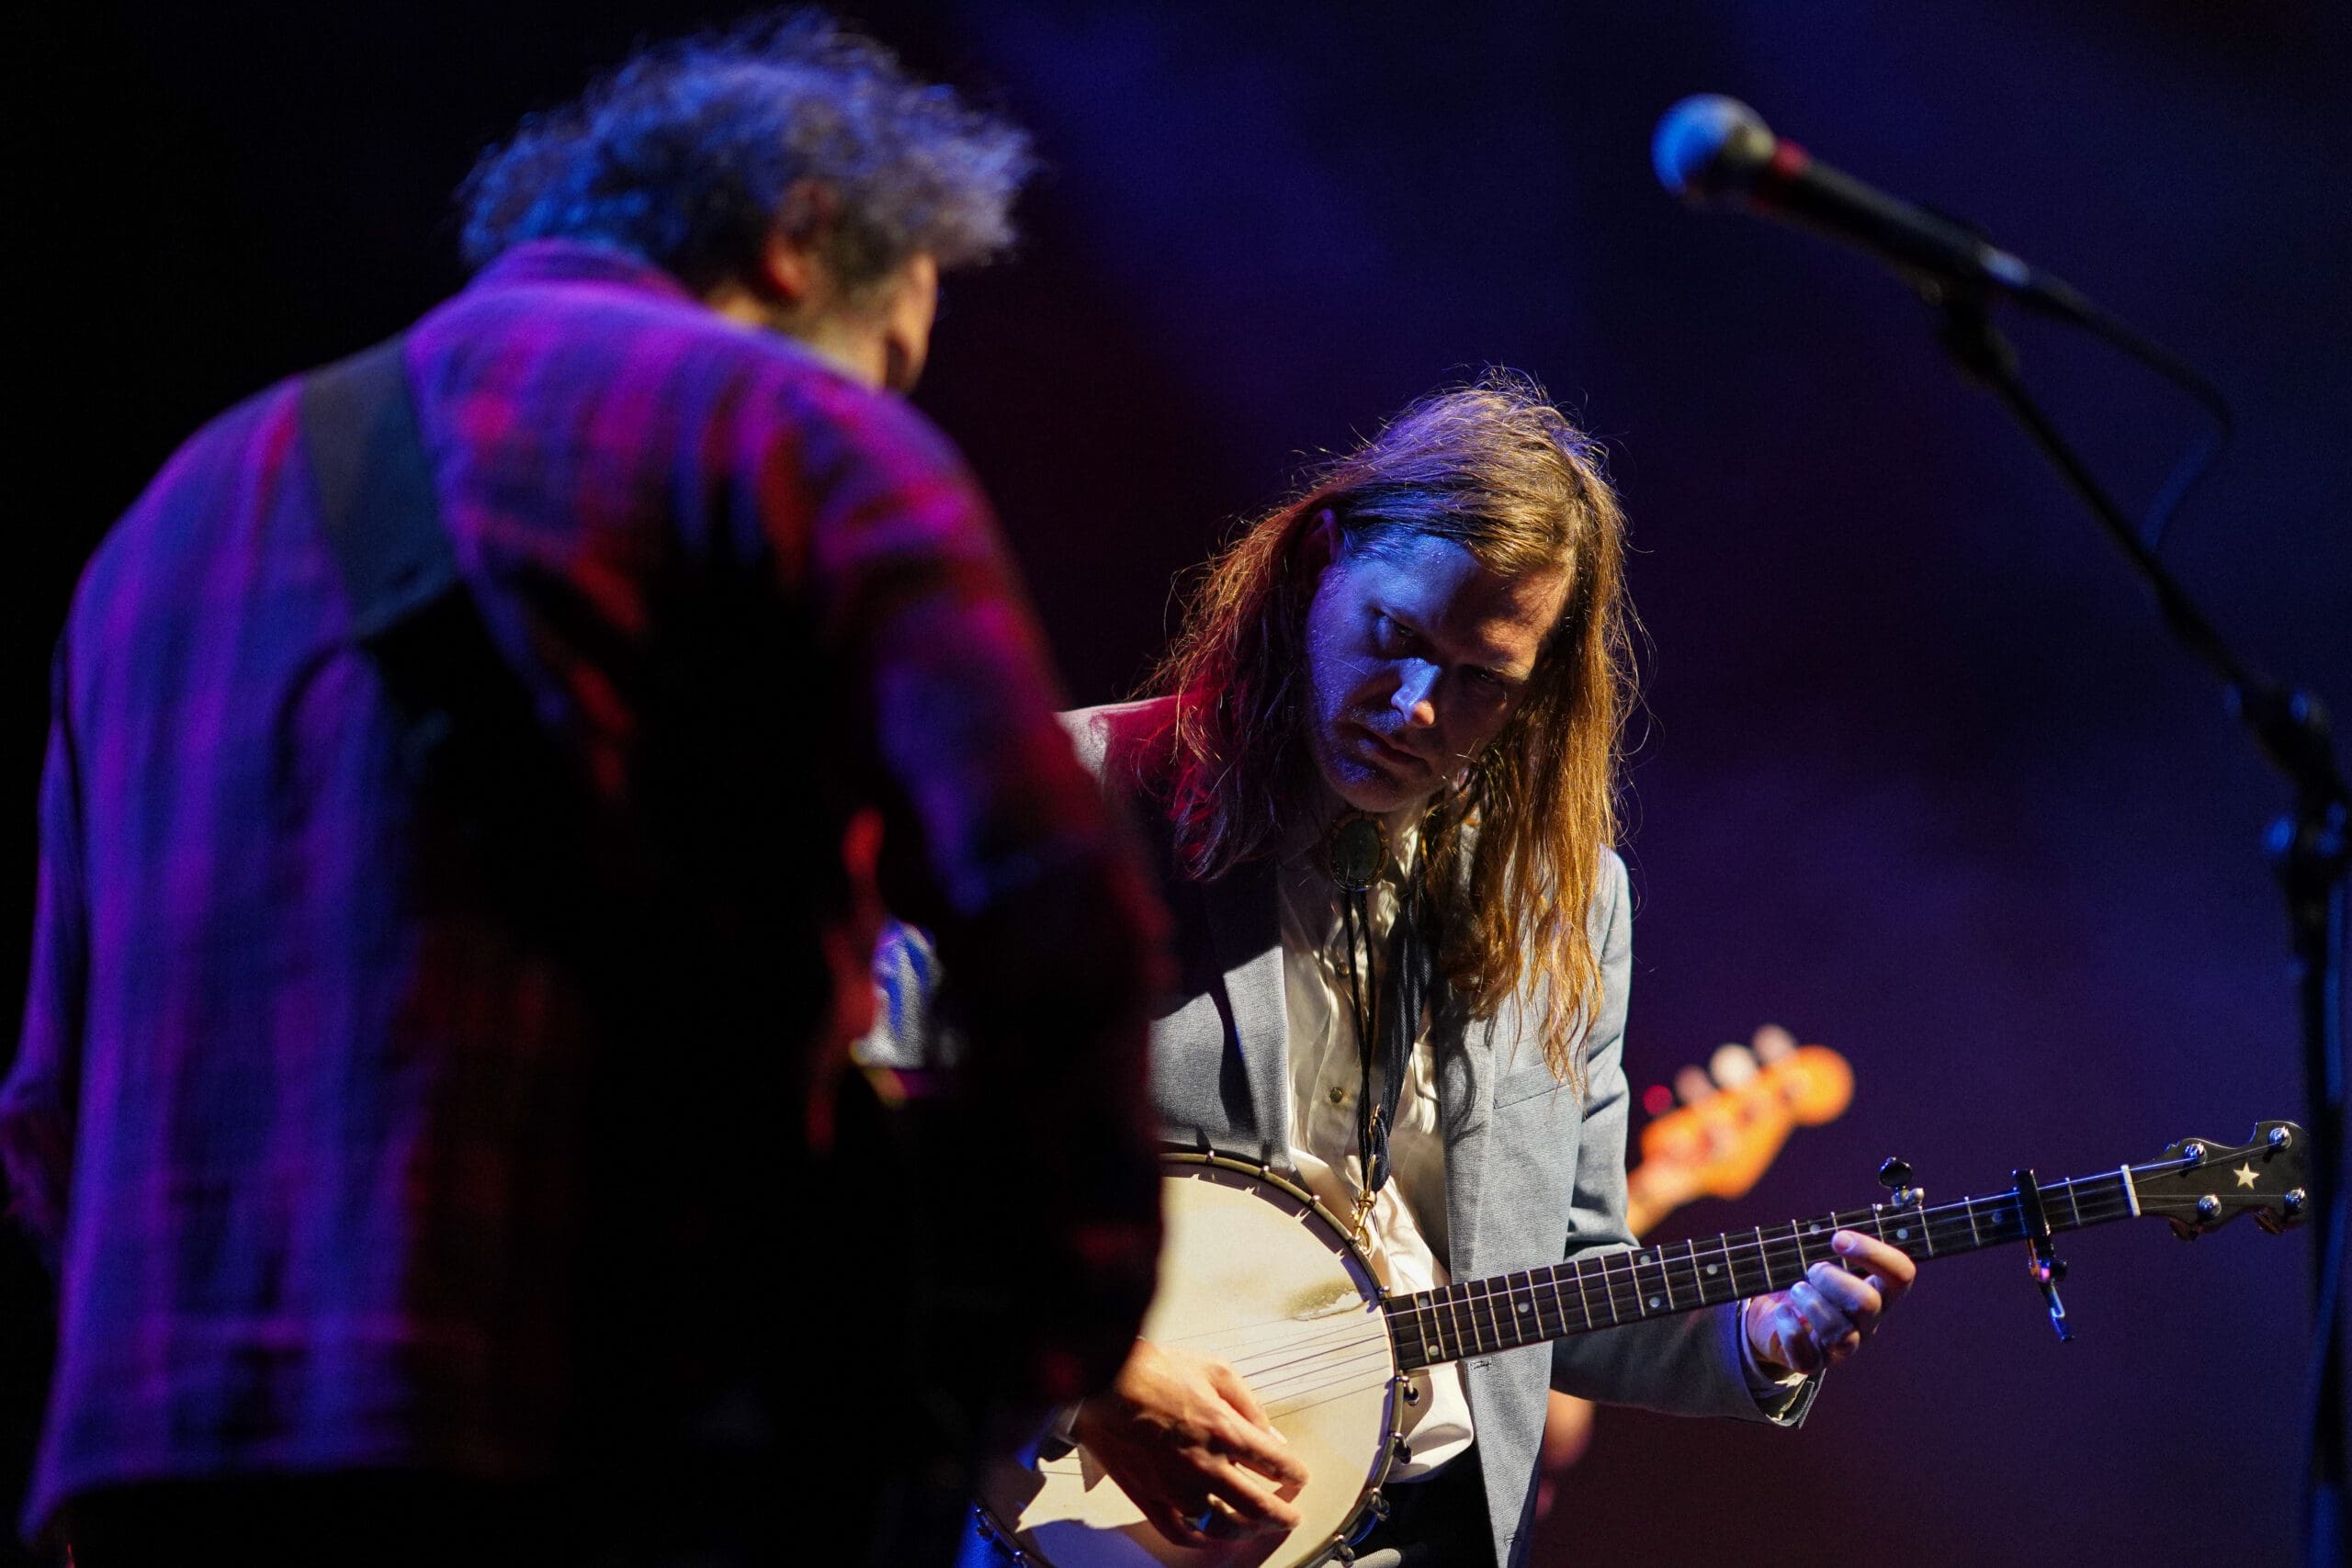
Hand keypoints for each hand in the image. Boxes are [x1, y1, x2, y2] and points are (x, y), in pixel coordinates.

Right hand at [1071, 1340, 1309, 1547]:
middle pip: (1259, 1508)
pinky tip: (1210, 1536)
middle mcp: (1207, 1466)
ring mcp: (1177, 1488)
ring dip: (1247, 1531)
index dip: (1295, 1474)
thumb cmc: (1154, 1369)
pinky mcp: (1149, 1498)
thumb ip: (1248, 1403)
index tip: (1298, 1476)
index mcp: (1226, 1431)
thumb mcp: (1214, 1369)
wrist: (1103, 1380)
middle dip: (1283, 1517)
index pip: (1277, 1465)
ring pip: (1223, 1527)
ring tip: (1255, 1528)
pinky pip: (1181, 1533)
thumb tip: (1270, 1433)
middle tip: (1291, 1518)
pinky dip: (1201, 1540)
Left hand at [1743, 1230, 1916, 1374]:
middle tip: (1812, 1270)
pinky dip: (1791, 1331)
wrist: (1771, 1315)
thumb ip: (1828, 1241)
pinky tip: (1781, 1313)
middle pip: (1869, 1304)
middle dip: (1834, 1280)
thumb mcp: (1816, 1255)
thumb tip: (1831, 1230)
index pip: (1901, 1274)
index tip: (1839, 1238)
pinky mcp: (1815, 1362)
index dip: (1876, 1254)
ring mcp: (1844, 1345)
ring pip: (1841, 1332)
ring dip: (1811, 1303)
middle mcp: (1868, 1321)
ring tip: (1795, 1289)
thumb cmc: (1803, 1279)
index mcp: (1878, 1290)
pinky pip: (1809, 1357)